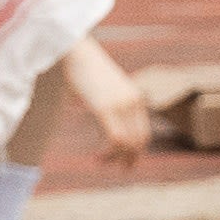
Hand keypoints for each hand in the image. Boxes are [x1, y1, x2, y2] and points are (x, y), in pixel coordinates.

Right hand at [64, 36, 149, 165]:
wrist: (76, 50)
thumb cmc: (84, 68)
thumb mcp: (103, 88)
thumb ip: (109, 104)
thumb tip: (103, 118)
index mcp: (136, 97)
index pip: (143, 133)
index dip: (135, 151)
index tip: (125, 162)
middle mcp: (133, 102)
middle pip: (138, 141)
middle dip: (129, 158)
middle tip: (119, 169)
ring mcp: (121, 105)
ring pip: (128, 143)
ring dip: (116, 158)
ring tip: (101, 162)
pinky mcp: (106, 108)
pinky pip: (115, 139)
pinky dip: (108, 153)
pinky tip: (97, 157)